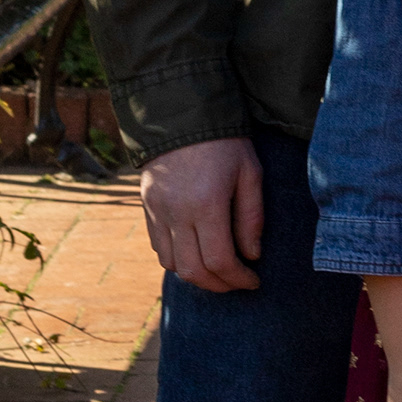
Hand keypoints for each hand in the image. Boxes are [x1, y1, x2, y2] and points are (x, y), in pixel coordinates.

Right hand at [140, 136, 262, 291]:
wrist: (181, 115)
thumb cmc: (224, 143)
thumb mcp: (250, 173)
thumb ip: (252, 217)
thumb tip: (252, 255)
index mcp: (207, 204)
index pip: (219, 260)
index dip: (238, 279)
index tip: (253, 281)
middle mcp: (177, 212)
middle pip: (193, 271)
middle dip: (219, 285)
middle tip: (237, 282)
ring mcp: (157, 211)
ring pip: (172, 264)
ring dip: (196, 276)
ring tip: (218, 271)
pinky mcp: (147, 207)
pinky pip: (158, 247)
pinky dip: (177, 260)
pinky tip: (196, 253)